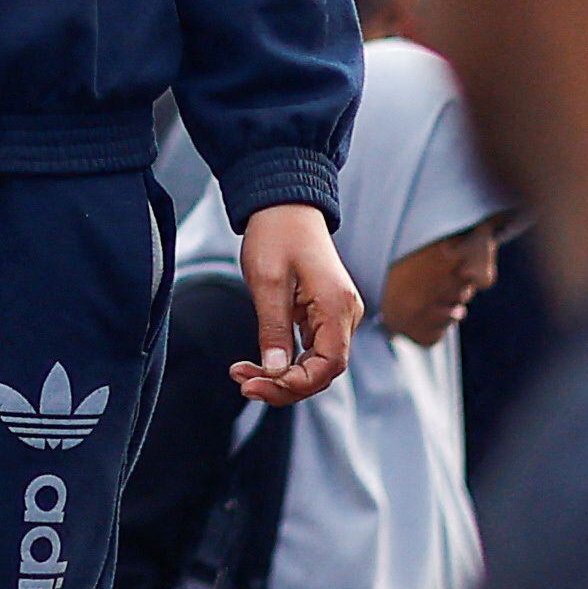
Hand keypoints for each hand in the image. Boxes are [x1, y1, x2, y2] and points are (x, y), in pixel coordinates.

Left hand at [230, 202, 360, 406]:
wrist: (284, 204)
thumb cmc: (276, 234)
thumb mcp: (268, 282)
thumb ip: (273, 330)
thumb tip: (276, 371)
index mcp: (336, 306)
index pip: (329, 365)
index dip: (296, 384)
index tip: (258, 385)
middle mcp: (344, 314)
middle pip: (323, 370)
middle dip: (283, 384)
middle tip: (244, 384)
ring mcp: (336, 315)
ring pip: (316, 363)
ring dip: (282, 376)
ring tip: (243, 374)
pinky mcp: (323, 314)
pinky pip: (310, 349)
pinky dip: (286, 361)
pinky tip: (258, 363)